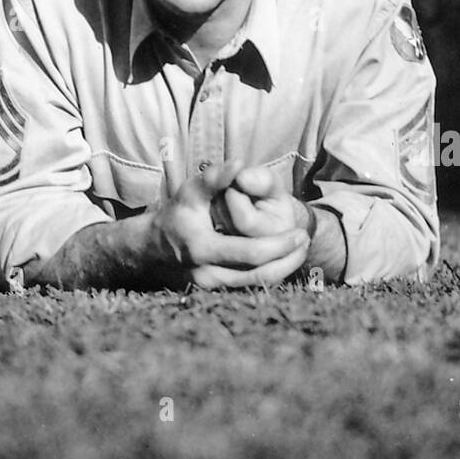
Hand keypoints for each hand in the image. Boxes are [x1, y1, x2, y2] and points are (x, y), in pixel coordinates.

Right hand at [151, 163, 309, 289]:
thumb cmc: (178, 213)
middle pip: (259, 275)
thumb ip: (215, 178)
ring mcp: (211, 288)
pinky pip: (249, 288)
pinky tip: (284, 260)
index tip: (301, 232)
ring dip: (283, 270)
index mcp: (202, 248)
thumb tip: (238, 164)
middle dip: (287, 259)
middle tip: (305, 241)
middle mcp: (206, 274)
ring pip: (256, 286)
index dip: (280, 245)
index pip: (251, 253)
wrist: (154, 247)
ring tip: (300, 251)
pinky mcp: (215, 294)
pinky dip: (269, 276)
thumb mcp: (192, 191)